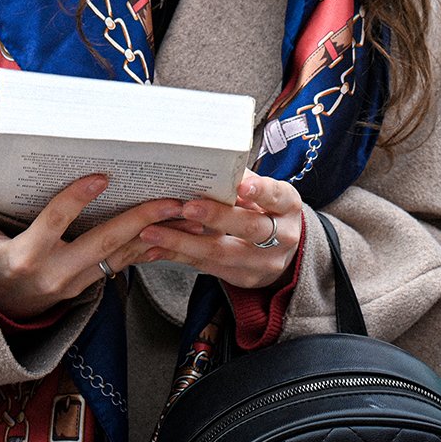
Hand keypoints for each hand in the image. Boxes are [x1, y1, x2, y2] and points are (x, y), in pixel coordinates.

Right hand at [0, 145, 185, 321]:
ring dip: (156, 236)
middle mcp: (54, 273)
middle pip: (103, 242)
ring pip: (121, 257)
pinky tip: (173, 235)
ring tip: (187, 216)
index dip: (77, 199)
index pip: (55, 223)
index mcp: (25, 255)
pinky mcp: (84, 289)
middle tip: (172, 199)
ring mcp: (73, 285)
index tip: (101, 176)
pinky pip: (121, 267)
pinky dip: (147, 250)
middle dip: (141, 219)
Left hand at [137, 170, 302, 288]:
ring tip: (153, 231)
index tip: (242, 185)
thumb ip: (243, 181)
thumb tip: (208, 163)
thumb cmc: (267, 211)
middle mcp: (282, 236)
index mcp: (287, 206)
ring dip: (183, 241)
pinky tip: (156, 248)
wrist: (283, 252)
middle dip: (216, 217)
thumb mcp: (266, 194)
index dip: (260, 191)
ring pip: (222, 253)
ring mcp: (264, 262)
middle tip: (186, 207)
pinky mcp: (244, 278)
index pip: (276, 196)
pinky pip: (208, 267)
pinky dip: (180, 256)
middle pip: (249, 227)